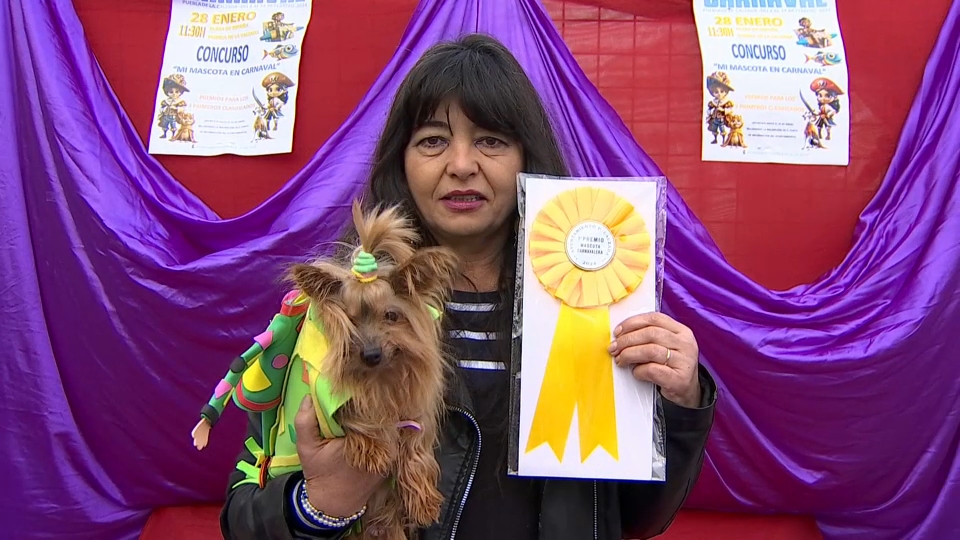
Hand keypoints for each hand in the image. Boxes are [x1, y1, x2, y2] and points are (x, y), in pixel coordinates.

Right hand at [294, 397, 383, 516]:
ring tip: (363, 411)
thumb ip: (306, 420)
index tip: (349, 391)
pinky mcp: (391, 460)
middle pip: (379, 415)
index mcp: (364, 437)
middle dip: (368, 406)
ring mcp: (390, 452)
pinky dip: (379, 433)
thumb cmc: (320, 474)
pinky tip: (368, 431)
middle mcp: (383, 443)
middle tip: (356, 398)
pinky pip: (388, 438)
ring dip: (375, 419)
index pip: (367, 407)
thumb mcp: (306, 447)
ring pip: (385, 426)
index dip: (358, 397)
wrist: (334, 504)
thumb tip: (310, 396)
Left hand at [608, 312, 700, 407]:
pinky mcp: (679, 379)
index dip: (632, 323)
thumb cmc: (670, 366)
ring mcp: (684, 362)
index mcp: (682, 331)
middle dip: (627, 340)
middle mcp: (686, 344)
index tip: (618, 332)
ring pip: (650, 350)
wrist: (687, 391)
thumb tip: (620, 335)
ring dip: (629, 354)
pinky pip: (652, 370)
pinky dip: (639, 371)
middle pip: (650, 333)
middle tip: (614, 348)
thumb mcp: (665, 346)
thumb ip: (648, 337)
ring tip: (621, 360)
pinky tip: (636, 372)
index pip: (654, 318)